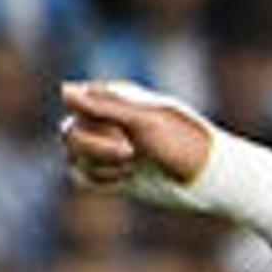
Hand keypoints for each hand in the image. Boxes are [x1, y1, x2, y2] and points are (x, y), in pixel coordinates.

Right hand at [58, 79, 217, 197]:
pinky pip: (80, 176)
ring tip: (134, 166)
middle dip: (95, 147)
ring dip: (101, 165)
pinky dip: (101, 180)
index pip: (75, 100)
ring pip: (73, 155)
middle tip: (131, 153)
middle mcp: (107, 121)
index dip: (90, 117)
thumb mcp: (145, 121)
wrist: (207, 180)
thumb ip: (104, 107)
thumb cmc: (184, 143)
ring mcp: (108, 148)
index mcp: (115, 98)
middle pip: (69, 132)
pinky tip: (128, 179)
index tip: (122, 127)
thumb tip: (63, 91)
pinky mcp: (111, 173)